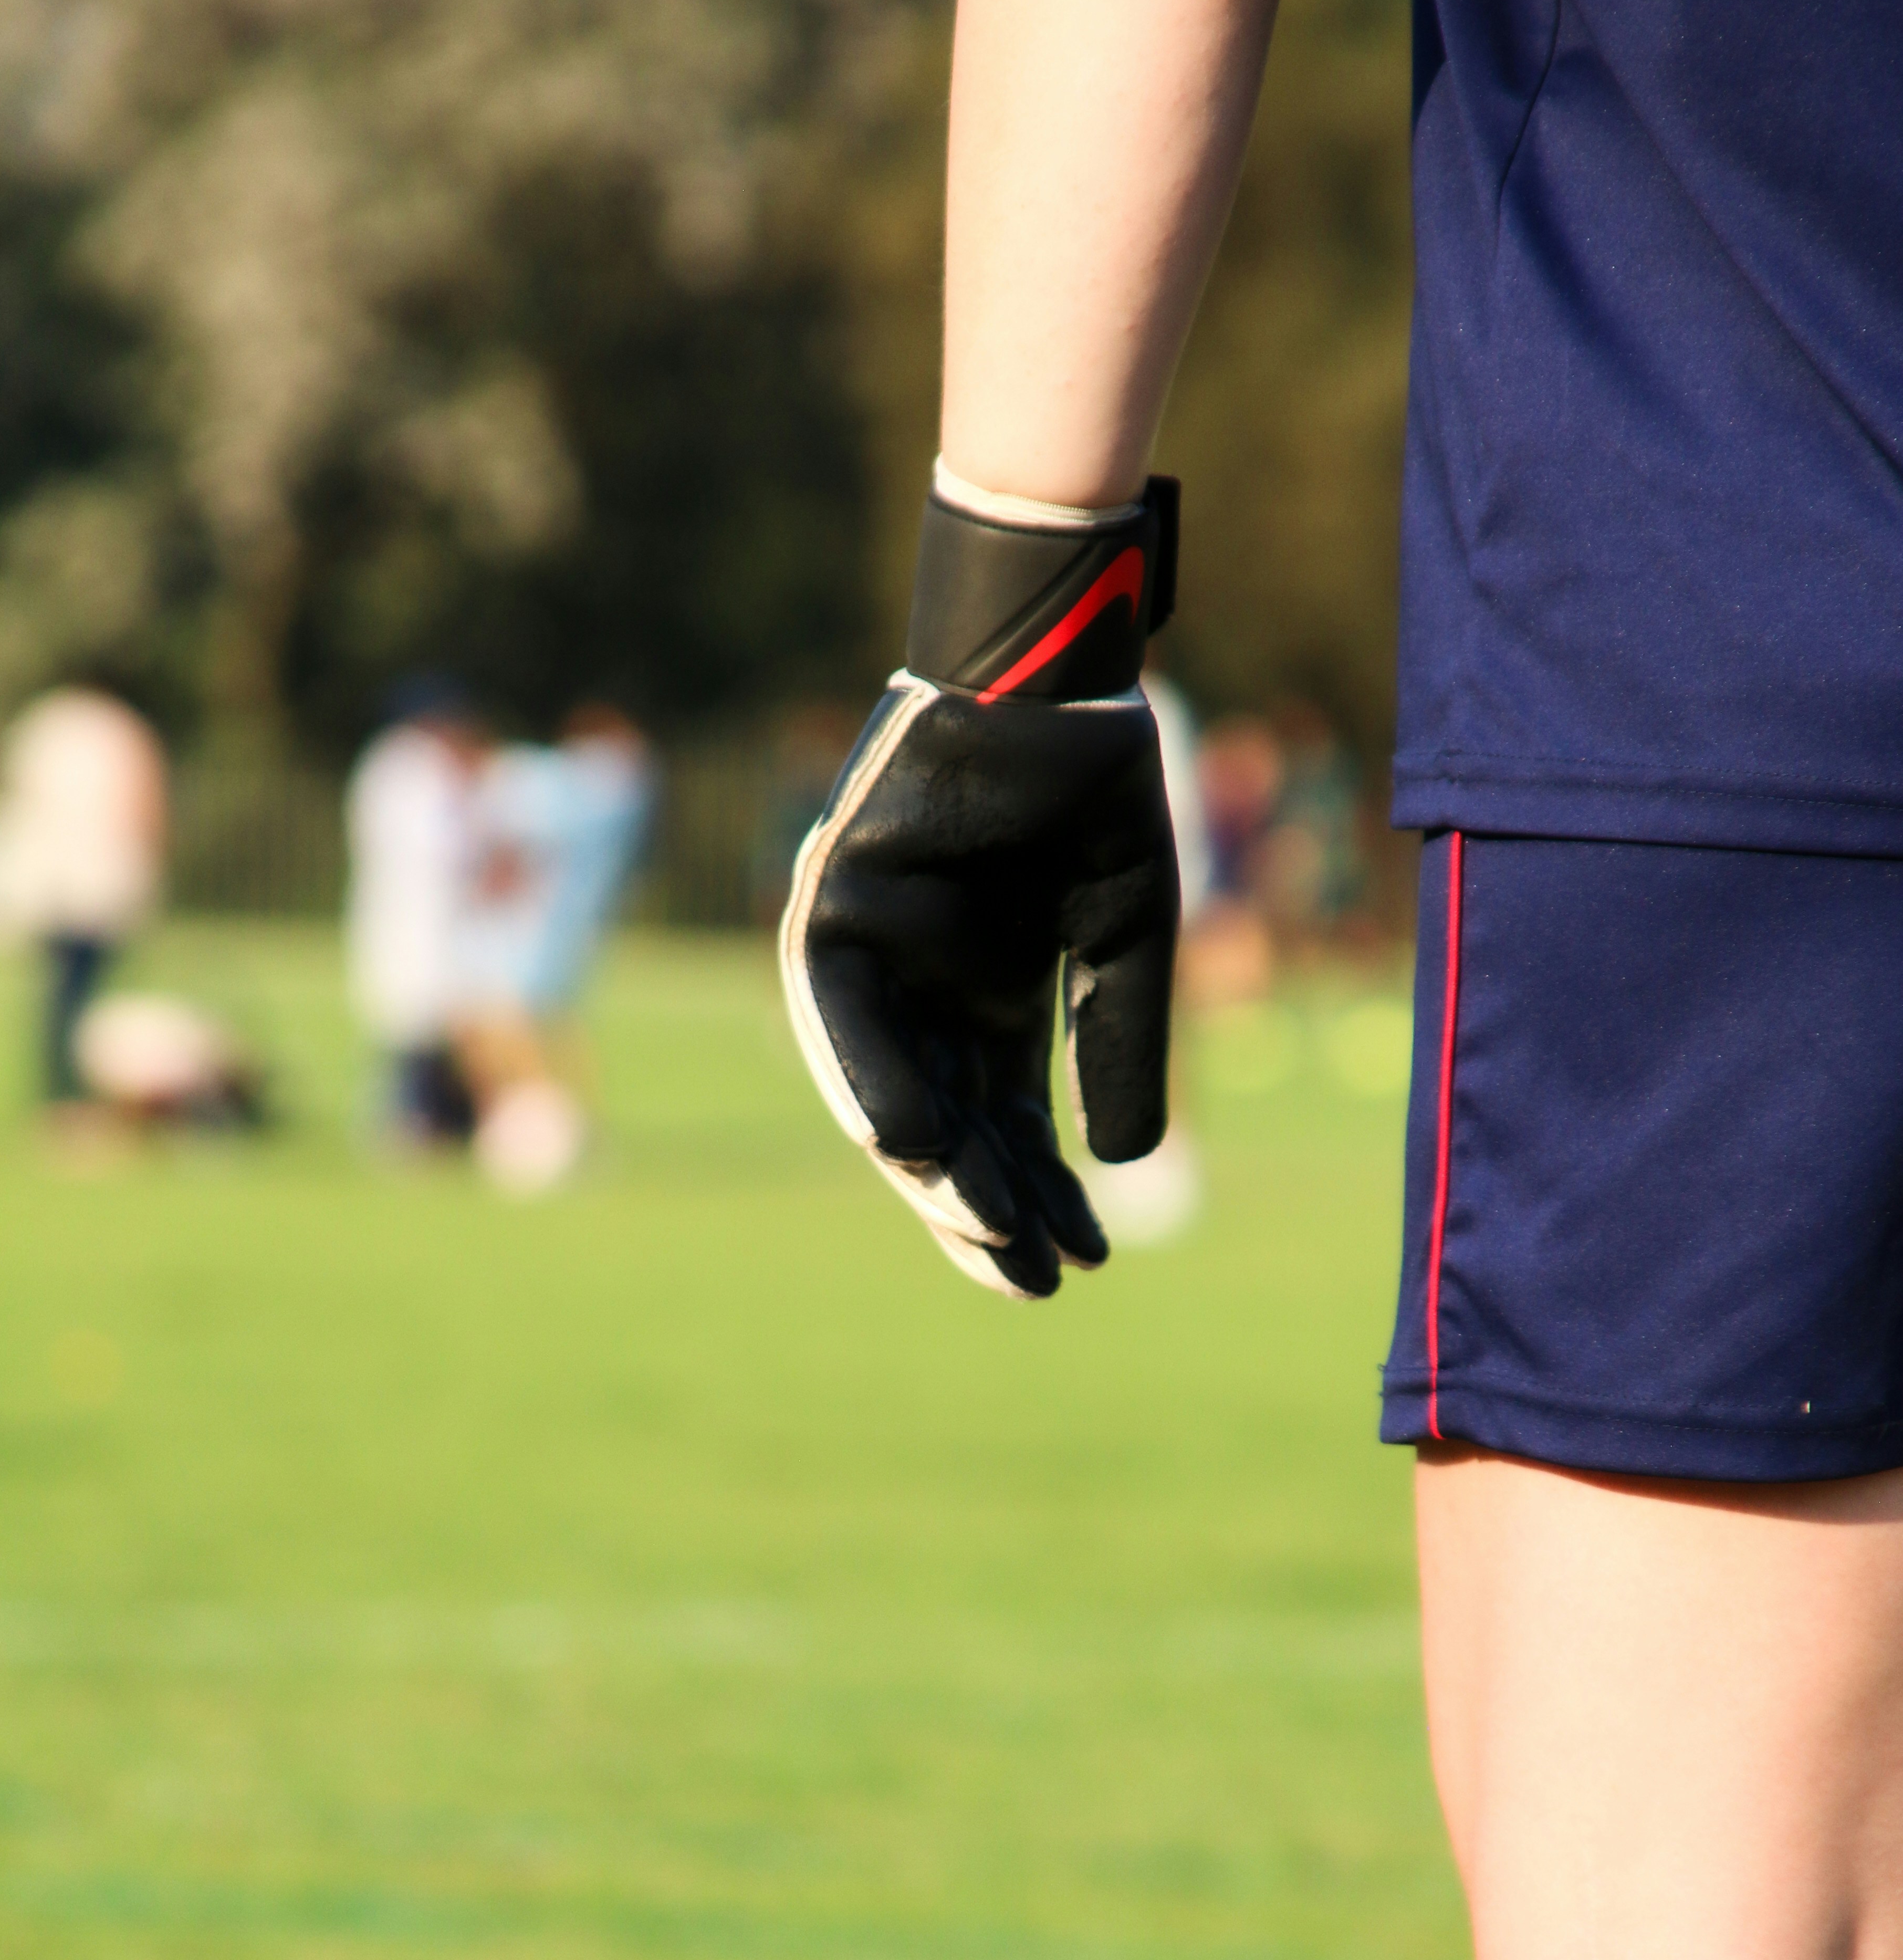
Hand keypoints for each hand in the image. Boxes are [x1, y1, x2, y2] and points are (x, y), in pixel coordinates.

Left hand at [780, 473, 1180, 1297]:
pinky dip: (869, 1077)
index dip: (1040, 1197)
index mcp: (989, 1000)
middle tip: (1028, 1280)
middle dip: (985, 1207)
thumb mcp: (1127, 941)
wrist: (1053, 679)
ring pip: (888, 1086)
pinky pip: (838, 1013)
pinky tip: (910, 1149)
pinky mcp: (831, 907)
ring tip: (982, 1237)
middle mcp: (924, 991)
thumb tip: (1125, 1168)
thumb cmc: (1090, 793)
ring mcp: (873, 954)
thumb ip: (1119, 1048)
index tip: (1079, 1264)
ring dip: (931, 1167)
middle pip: (946, 1126)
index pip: (1004, 1127)